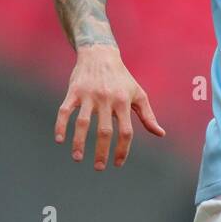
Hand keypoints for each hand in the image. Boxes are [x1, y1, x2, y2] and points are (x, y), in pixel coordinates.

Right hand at [55, 46, 165, 168]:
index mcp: (123, 102)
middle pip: (105, 131)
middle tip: (99, 168)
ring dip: (79, 142)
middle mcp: (107, 99)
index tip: (117, 164)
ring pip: (83, 123)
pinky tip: (59, 140)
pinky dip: (61, 125)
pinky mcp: (74, 91)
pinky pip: (65, 111)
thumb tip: (161, 134)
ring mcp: (89, 95)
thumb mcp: (138, 94)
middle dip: (102, 151)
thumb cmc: (122, 78)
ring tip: (77, 158)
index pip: (126, 131)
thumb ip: (148, 116)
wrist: (100, 53)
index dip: (122, 150)